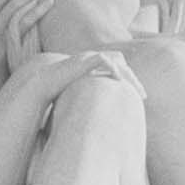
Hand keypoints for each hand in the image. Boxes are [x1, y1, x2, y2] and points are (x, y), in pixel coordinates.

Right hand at [0, 50, 134, 107]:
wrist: (41, 86)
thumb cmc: (59, 96)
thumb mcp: (81, 101)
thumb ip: (92, 105)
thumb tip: (101, 126)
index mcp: (93, 68)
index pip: (118, 69)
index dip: (129, 81)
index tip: (139, 97)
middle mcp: (92, 60)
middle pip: (122, 62)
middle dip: (133, 79)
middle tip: (143, 96)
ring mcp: (88, 58)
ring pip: (117, 60)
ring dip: (128, 75)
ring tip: (137, 91)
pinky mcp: (82, 59)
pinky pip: (103, 60)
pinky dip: (112, 69)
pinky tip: (119, 81)